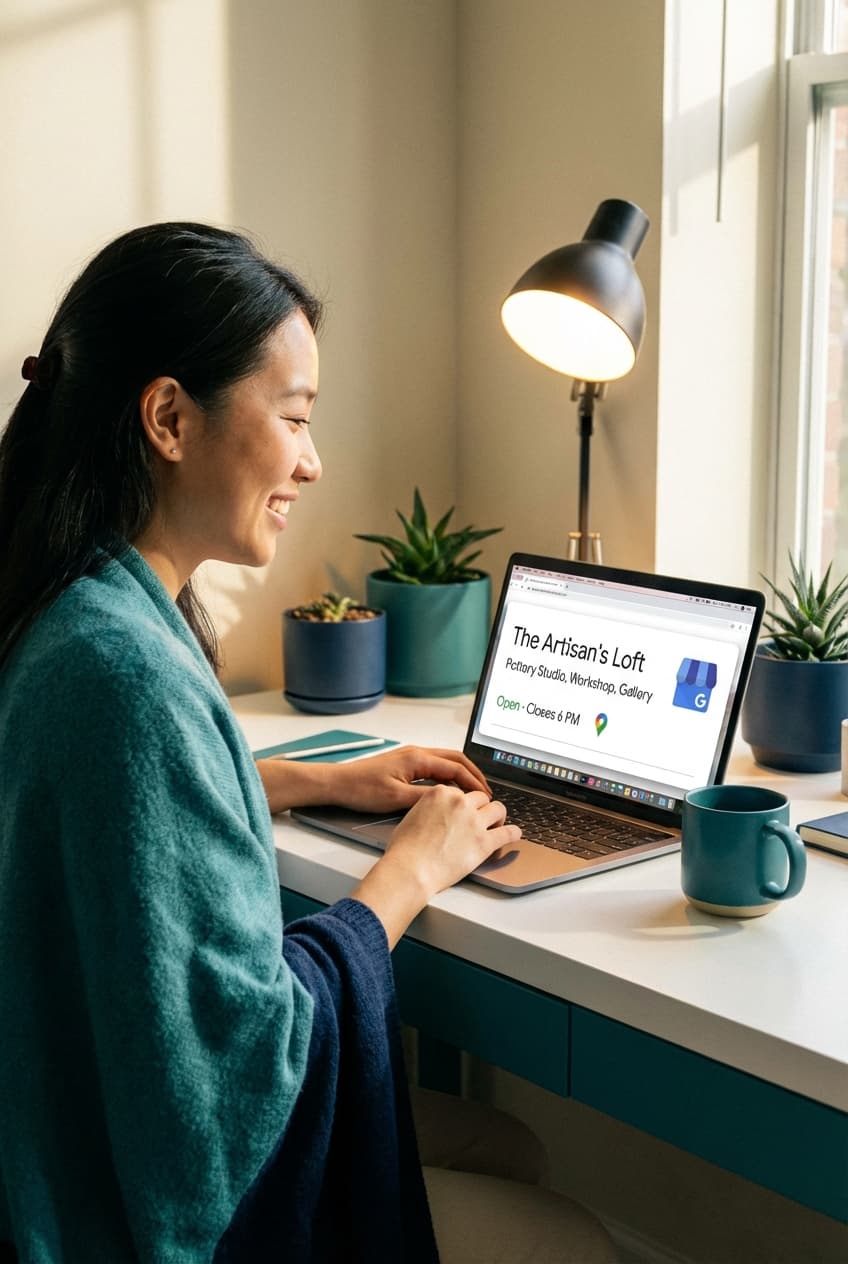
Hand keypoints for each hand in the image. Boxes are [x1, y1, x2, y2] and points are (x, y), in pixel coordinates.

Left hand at [256, 745, 489, 814]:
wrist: (338, 783)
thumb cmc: (362, 789)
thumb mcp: (396, 799)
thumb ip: (425, 799)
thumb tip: (450, 801)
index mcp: (418, 758)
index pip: (456, 767)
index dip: (474, 782)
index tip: (486, 796)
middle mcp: (417, 753)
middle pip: (455, 758)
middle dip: (473, 774)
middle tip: (486, 792)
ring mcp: (410, 757)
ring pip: (445, 761)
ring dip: (461, 774)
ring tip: (473, 791)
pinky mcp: (404, 764)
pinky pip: (434, 766)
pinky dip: (448, 775)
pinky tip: (450, 790)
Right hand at [385, 785, 519, 896]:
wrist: (411, 868)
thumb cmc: (405, 848)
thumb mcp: (412, 815)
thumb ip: (429, 808)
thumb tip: (435, 814)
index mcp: (441, 793)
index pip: (460, 792)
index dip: (463, 803)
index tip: (465, 809)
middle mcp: (460, 803)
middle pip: (480, 798)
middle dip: (481, 808)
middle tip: (481, 817)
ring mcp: (474, 822)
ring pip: (498, 809)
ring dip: (498, 817)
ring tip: (496, 824)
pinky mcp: (485, 841)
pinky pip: (508, 833)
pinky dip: (513, 833)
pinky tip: (514, 835)